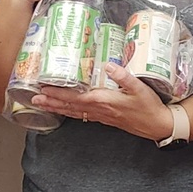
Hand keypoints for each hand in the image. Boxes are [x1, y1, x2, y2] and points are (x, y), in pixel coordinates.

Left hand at [31, 63, 172, 140]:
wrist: (158, 126)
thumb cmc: (149, 107)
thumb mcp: (140, 88)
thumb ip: (124, 77)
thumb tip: (108, 65)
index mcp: (104, 101)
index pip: (76, 97)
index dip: (59, 93)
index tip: (44, 89)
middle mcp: (99, 110)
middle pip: (70, 106)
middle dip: (51, 102)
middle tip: (33, 98)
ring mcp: (101, 116)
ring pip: (74, 112)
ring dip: (57, 108)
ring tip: (42, 104)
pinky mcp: (105, 118)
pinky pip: (82, 115)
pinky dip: (70, 112)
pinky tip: (64, 110)